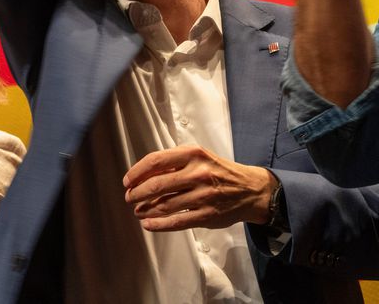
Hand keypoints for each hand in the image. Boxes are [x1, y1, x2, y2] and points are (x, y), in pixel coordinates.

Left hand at [123, 146, 274, 231]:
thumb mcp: (200, 157)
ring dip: (145, 209)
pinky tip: (148, 224)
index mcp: (194, 154)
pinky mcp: (206, 215)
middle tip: (129, 197)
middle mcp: (198, 173)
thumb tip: (144, 174)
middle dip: (137, 193)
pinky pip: (176, 221)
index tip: (128, 181)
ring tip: (137, 210)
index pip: (156, 161)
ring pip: (164, 204)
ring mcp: (203, 195)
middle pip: (156, 184)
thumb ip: (176, 162)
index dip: (137, 172)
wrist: (250, 189)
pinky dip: (158, 224)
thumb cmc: (220, 171)